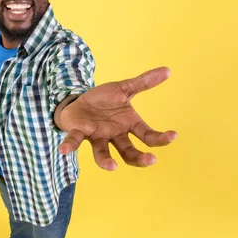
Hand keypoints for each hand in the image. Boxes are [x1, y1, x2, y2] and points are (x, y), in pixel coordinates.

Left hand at [57, 67, 177, 169]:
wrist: (80, 101)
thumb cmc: (104, 100)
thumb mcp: (124, 88)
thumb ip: (144, 82)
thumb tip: (167, 70)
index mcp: (128, 125)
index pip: (147, 136)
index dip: (160, 138)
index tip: (173, 136)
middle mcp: (115, 135)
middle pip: (129, 152)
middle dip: (140, 158)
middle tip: (151, 160)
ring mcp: (97, 136)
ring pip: (103, 153)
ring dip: (106, 161)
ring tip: (112, 166)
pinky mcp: (79, 132)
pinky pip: (75, 140)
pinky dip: (69, 145)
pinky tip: (64, 150)